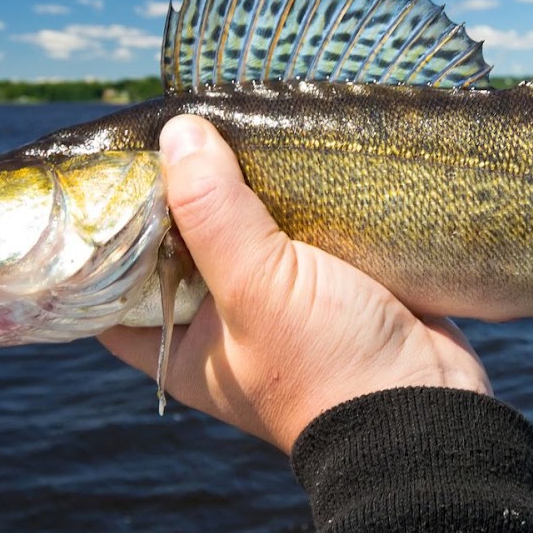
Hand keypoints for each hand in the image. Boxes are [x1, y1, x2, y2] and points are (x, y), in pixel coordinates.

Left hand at [99, 114, 490, 452]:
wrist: (430, 407)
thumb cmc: (328, 364)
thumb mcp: (256, 287)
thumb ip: (212, 211)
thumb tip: (179, 133)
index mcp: (185, 349)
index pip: (115, 294)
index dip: (101, 243)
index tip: (102, 180)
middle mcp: (224, 329)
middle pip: (182, 249)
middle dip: (182, 195)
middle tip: (175, 131)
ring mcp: (280, 306)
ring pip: (245, 233)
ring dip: (245, 188)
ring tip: (231, 125)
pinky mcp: (332, 284)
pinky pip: (300, 230)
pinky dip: (296, 196)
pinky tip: (289, 150)